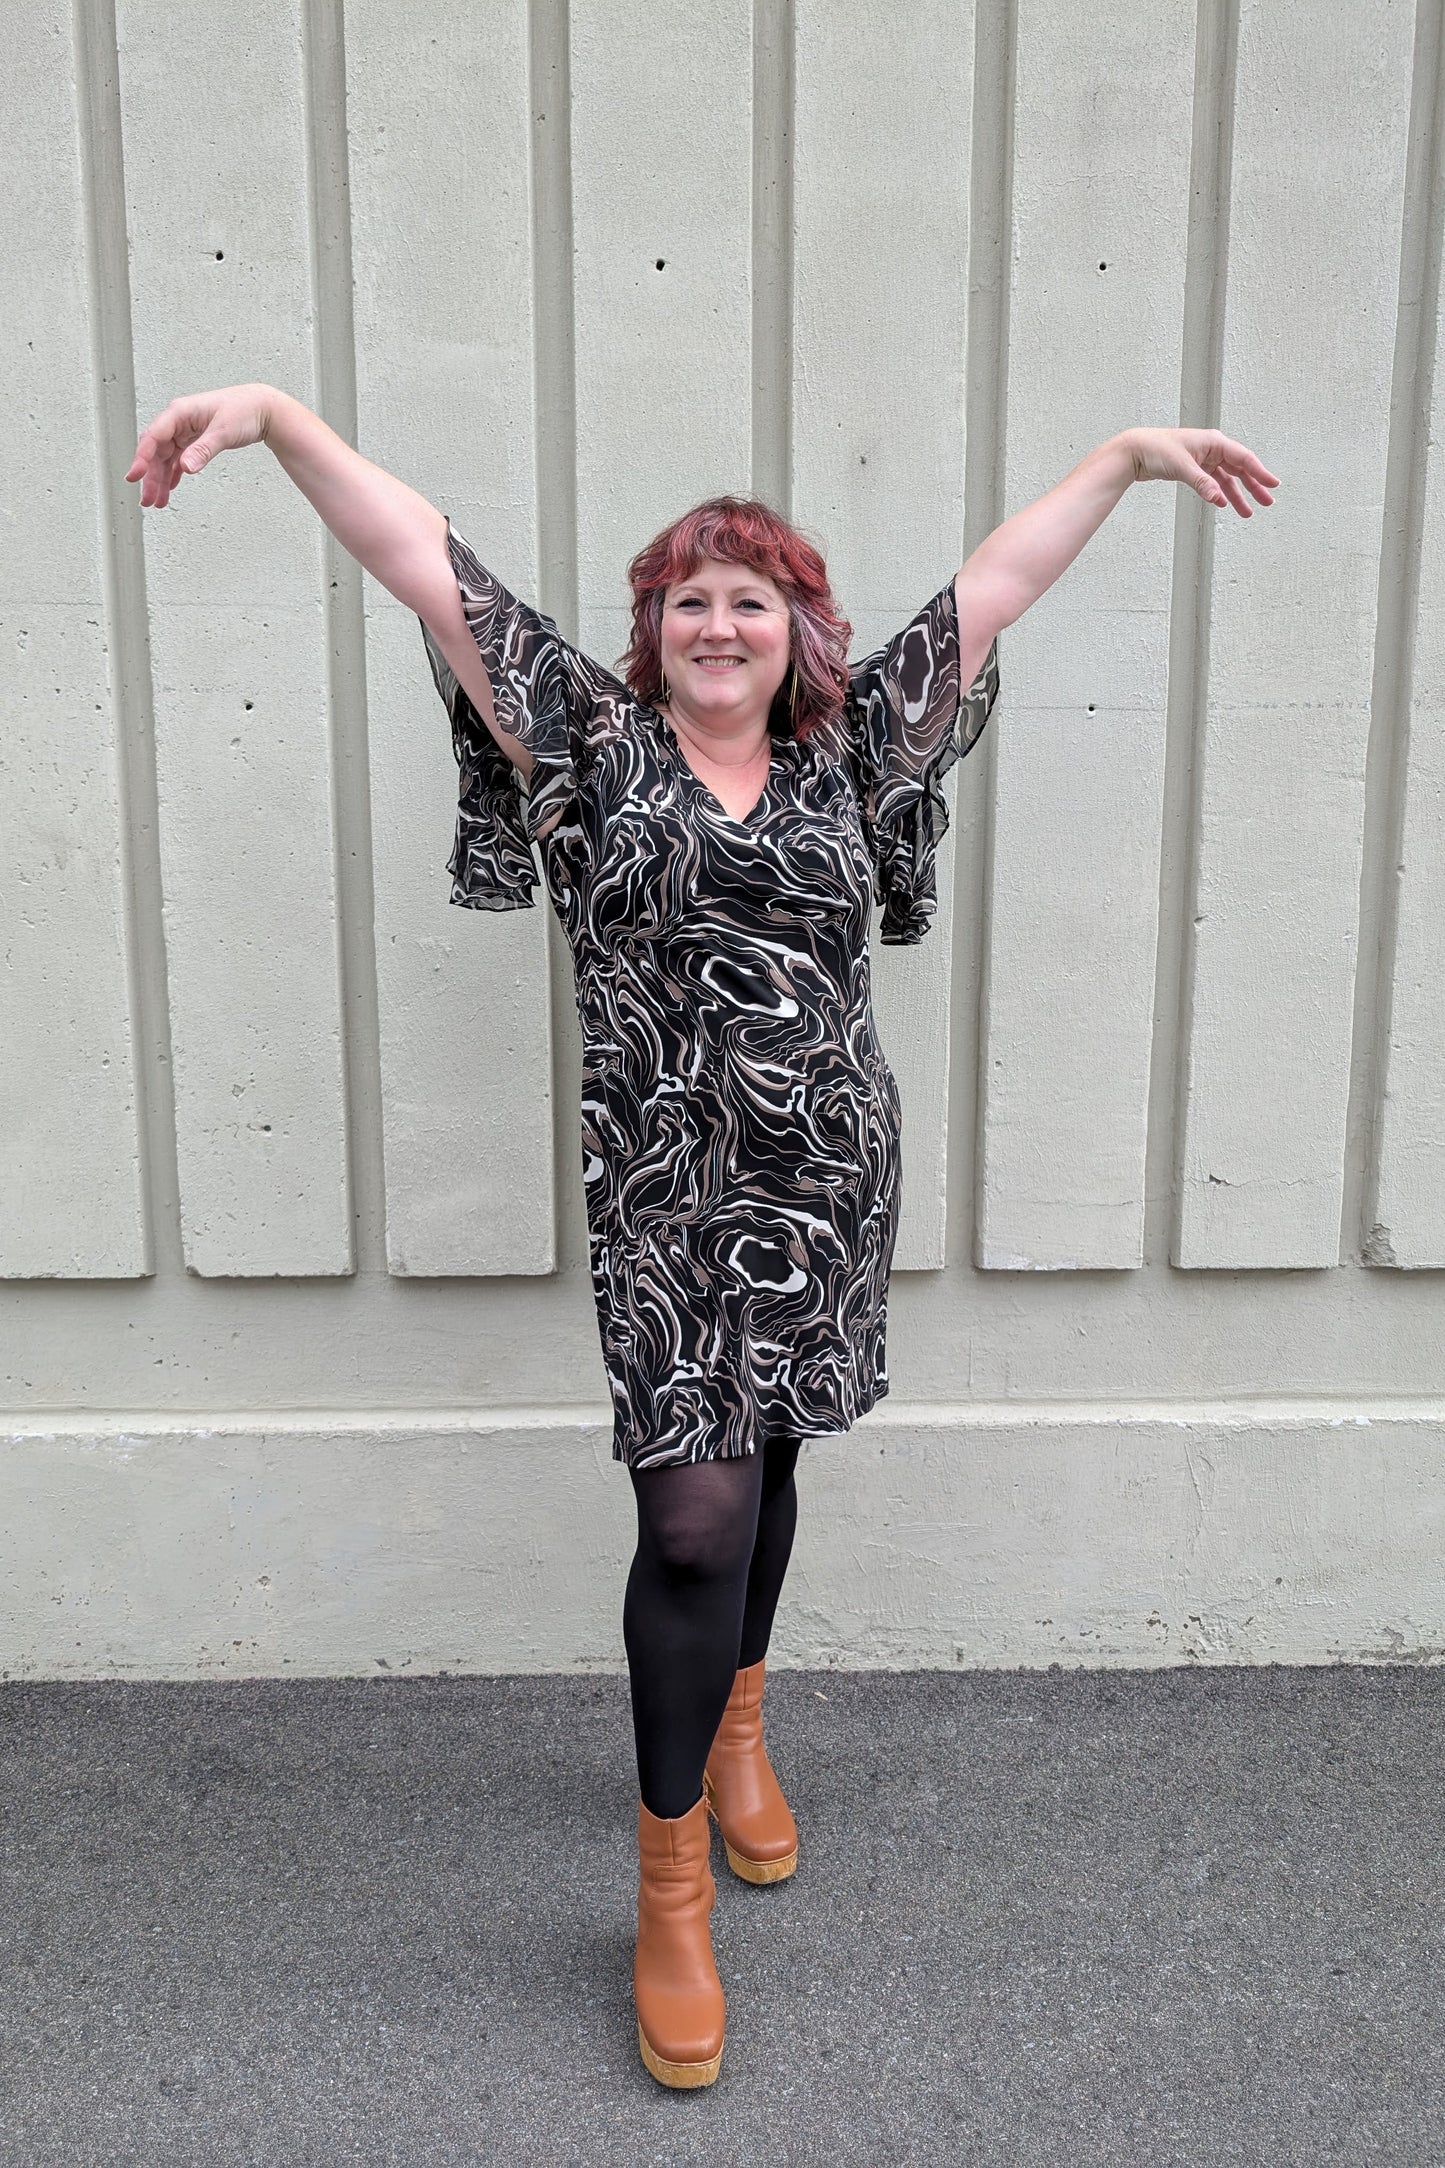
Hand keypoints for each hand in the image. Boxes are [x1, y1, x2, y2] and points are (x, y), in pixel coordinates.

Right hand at [124, 384, 274, 508]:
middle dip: (151, 477)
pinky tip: (170, 488)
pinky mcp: (194, 440)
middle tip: (148, 499)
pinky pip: (177, 460)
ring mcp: (185, 431)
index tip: (135, 475)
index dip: (141, 457)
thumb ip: (203, 450)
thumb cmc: (243, 410)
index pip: (153, 437)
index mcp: (179, 412)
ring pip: (165, 458)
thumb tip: (186, 467)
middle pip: (156, 452)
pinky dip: (173, 475)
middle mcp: (178, 421)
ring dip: (160, 480)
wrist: (262, 408)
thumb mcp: (223, 431)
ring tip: (157, 501)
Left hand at [1124, 426, 1278, 515]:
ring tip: (1248, 512)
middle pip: (1239, 469)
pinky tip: (1224, 504)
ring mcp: (1203, 459)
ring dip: (1237, 495)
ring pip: (1227, 479)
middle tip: (1267, 501)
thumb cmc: (1157, 449)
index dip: (1260, 472)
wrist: (1135, 450)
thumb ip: (1201, 483)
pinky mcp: (1194, 468)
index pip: (1244, 458)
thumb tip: (1217, 498)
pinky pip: (1213, 482)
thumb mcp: (1182, 467)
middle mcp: (1212, 449)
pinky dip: (1219, 493)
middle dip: (1253, 486)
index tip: (1273, 484)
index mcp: (1214, 442)